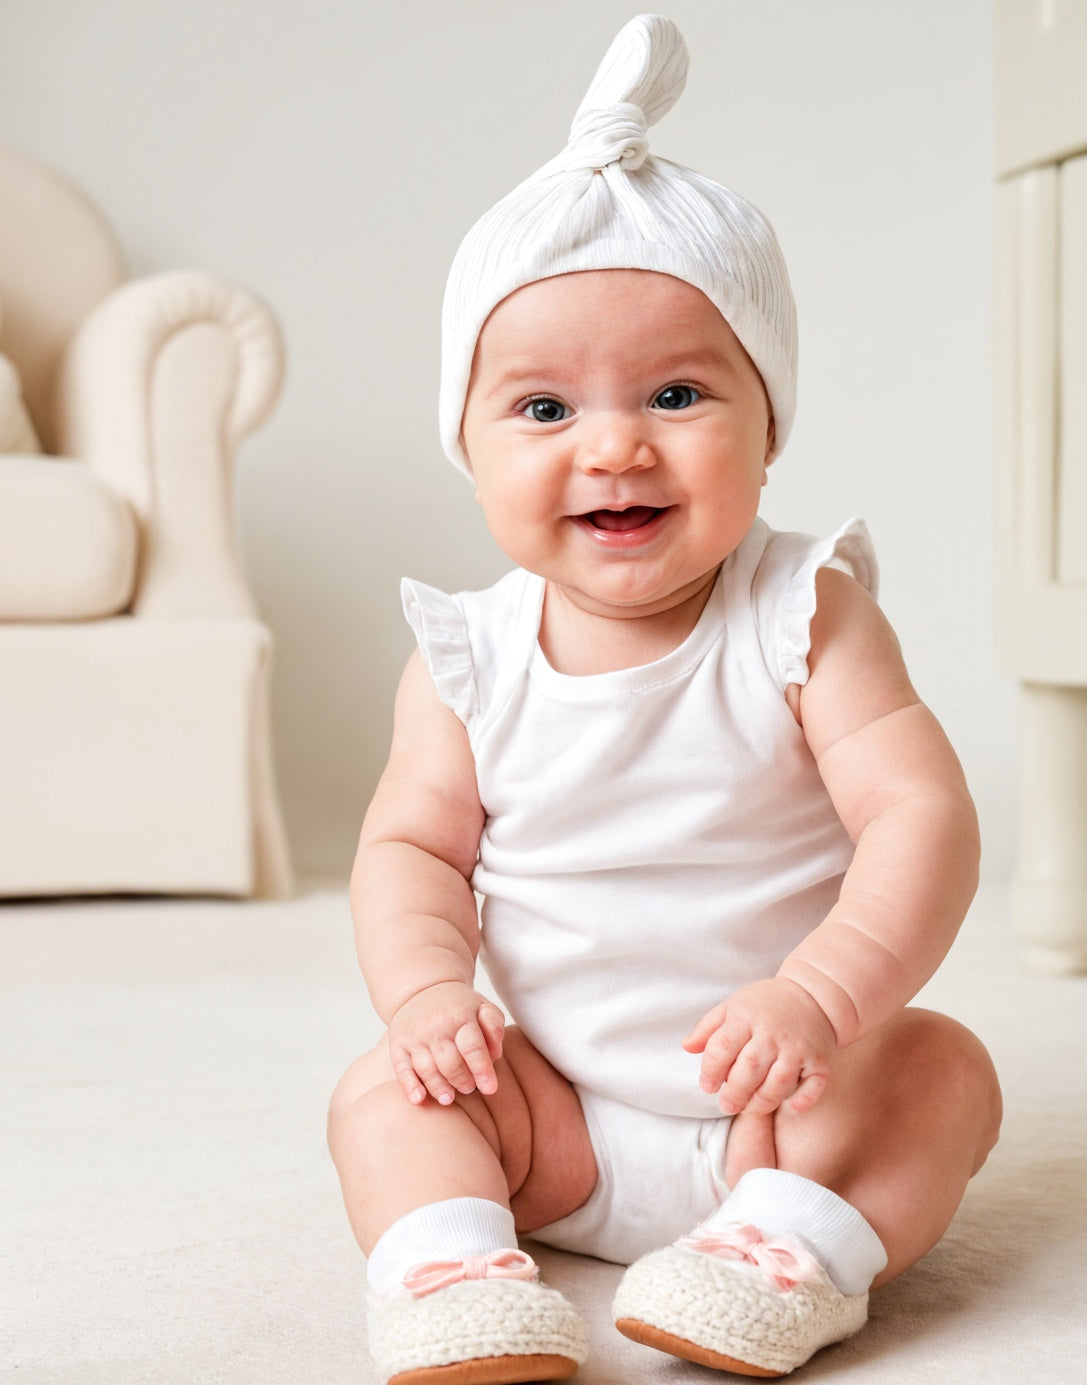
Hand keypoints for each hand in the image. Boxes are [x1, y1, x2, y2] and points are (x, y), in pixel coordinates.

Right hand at [388, 981, 504, 1106]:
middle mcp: (436, 1026)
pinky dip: (409, 1086)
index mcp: (461, 1016)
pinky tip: (419, 1099)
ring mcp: (415, 1036)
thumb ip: (494, 1027)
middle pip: (449, 1062)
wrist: (422, 989)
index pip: (472, 1047)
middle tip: (469, 1088)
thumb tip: (494, 1054)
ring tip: (448, 1099)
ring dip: (438, 1087)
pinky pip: (402, 1069)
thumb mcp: (482, 1007)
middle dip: (462, 1080)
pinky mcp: (398, 1045)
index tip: (490, 1089)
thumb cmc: (459, 1007)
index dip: (482, 1070)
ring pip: (426, 1068)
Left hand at [682, 978, 835, 1116]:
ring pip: (778, 1083)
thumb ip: (708, 1027)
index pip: (722, 1048)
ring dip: (762, 1102)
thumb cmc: (766, 1004)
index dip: (710, 1071)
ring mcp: (798, 1047)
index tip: (707, 1086)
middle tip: (727, 1105)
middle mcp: (773, 1032)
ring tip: (749, 1107)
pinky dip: (801, 1101)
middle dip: (734, 1093)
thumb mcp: (733, 1006)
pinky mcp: (820, 1059)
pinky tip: (789, 1107)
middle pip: (749, 1069)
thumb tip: (686, 1047)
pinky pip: (813, 1086)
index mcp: (746, 1016)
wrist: (813, 994)